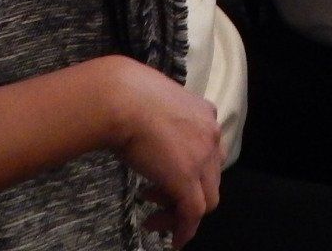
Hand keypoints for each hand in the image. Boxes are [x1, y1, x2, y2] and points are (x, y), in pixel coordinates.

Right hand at [109, 59, 223, 245]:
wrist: (120, 99)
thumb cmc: (126, 95)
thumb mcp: (154, 104)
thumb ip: (161, 120)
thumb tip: (146, 127)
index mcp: (204, 114)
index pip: (207, 151)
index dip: (190, 170)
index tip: (166, 179)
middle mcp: (210, 135)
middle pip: (210, 177)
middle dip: (186, 192)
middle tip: (156, 199)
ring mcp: (201, 158)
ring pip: (205, 199)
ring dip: (180, 213)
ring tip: (153, 218)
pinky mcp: (187, 179)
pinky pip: (193, 213)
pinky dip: (185, 230)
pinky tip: (172, 240)